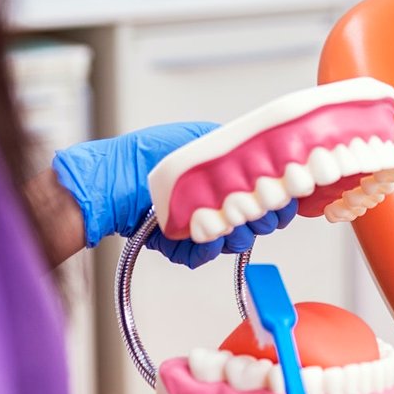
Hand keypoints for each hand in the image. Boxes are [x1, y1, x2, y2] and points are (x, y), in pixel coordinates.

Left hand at [51, 123, 296, 266]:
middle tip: (247, 210)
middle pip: (258, 220)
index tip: (281, 200)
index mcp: (226, 175)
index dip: (278, 199)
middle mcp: (216, 201)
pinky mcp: (182, 245)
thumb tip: (266, 152)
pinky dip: (204, 250)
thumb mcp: (198, 138)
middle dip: (257, 218)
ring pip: (235, 241)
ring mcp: (201, 224)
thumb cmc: (149, 154)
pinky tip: (199, 238)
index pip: (267, 193)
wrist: (112, 181)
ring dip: (232, 234)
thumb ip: (234, 146)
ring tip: (217, 222)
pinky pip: (204, 256)